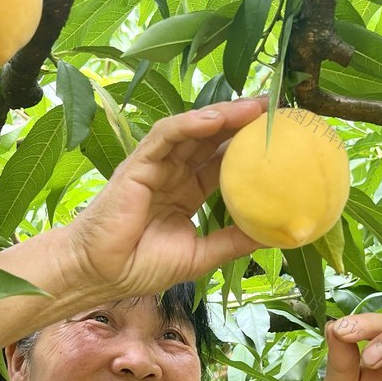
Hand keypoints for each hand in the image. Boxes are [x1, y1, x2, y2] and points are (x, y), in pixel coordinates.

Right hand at [63, 97, 268, 298]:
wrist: (101, 274)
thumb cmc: (141, 266)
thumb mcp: (200, 256)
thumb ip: (233, 242)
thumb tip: (274, 235)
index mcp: (186, 191)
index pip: (221, 161)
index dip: (248, 147)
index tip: (281, 137)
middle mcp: (172, 173)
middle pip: (211, 138)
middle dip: (242, 121)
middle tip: (276, 108)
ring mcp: (155, 166)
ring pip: (192, 130)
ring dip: (223, 115)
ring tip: (255, 106)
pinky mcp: (137, 164)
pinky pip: (165, 136)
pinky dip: (189, 124)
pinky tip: (215, 118)